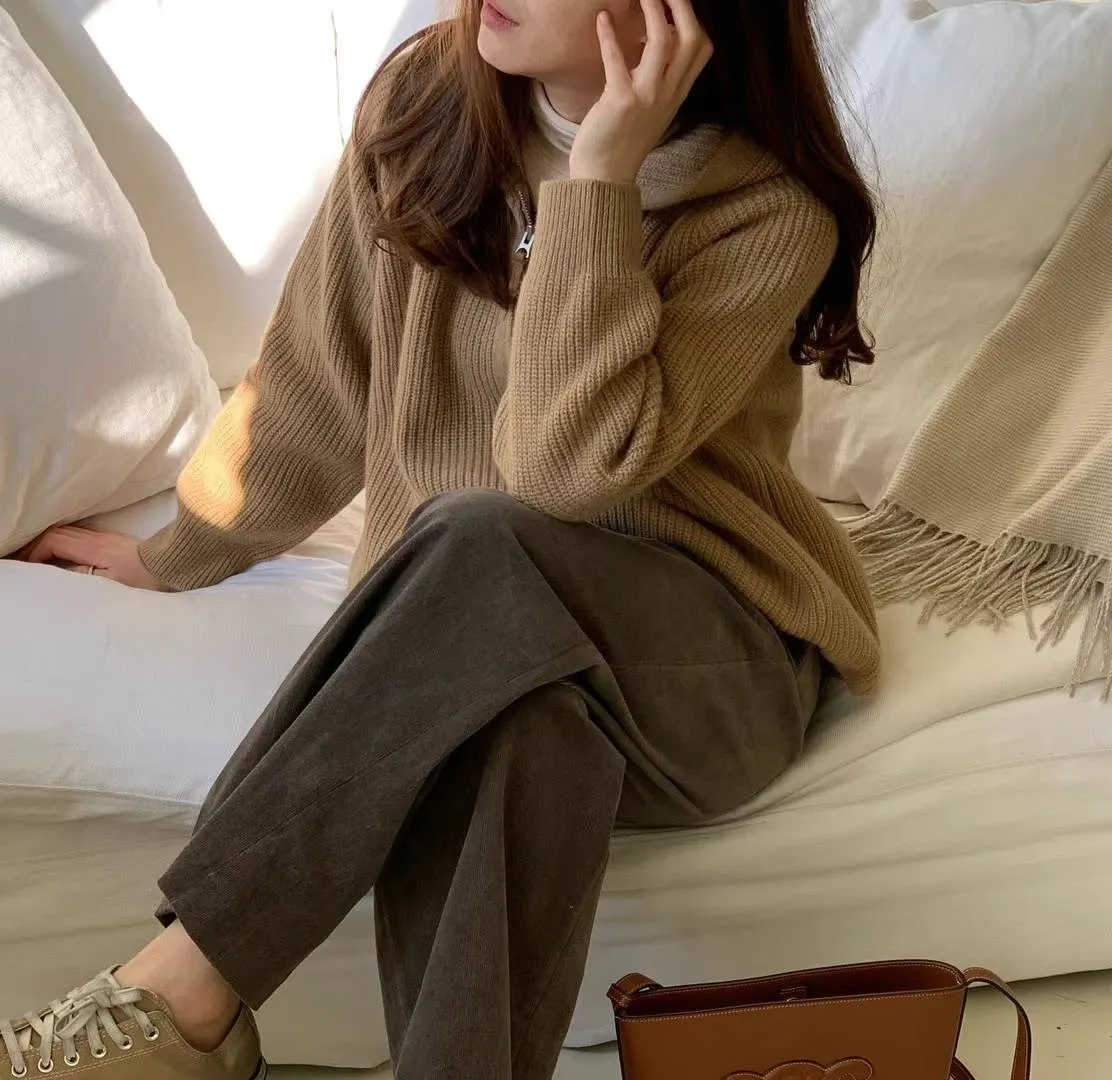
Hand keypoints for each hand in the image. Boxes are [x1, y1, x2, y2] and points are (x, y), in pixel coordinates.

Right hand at [16, 526, 165, 589]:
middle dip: (37, 546)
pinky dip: (63, 544)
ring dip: (49, 544)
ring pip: (67, 533)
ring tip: (40, 561)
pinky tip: (62, 556)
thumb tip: (60, 571)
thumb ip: (83, 576)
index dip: (36, 552)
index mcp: (94, 548)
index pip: (54, 541)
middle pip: (57, 533)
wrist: (174, 563)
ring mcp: (105, 538)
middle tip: (27, 563)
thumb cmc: (146, 578)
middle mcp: (97, 538)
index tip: (30, 567)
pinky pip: (78, 537)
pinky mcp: (112, 541)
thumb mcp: (112, 583)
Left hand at [569, 0, 713, 184]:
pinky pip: (617, 60)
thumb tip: (657, 40)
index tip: (675, 3)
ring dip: (652, 11)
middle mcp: (668, 94)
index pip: (701, 49)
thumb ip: (659, 79)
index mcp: (677, 94)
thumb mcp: (651, 109)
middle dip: (680, 5)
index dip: (692, 19)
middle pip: (690, 38)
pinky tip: (602, 20)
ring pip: (661, 43)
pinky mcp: (620, 101)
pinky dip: (609, 36)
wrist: (605, 177)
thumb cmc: (622, 141)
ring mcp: (647, 98)